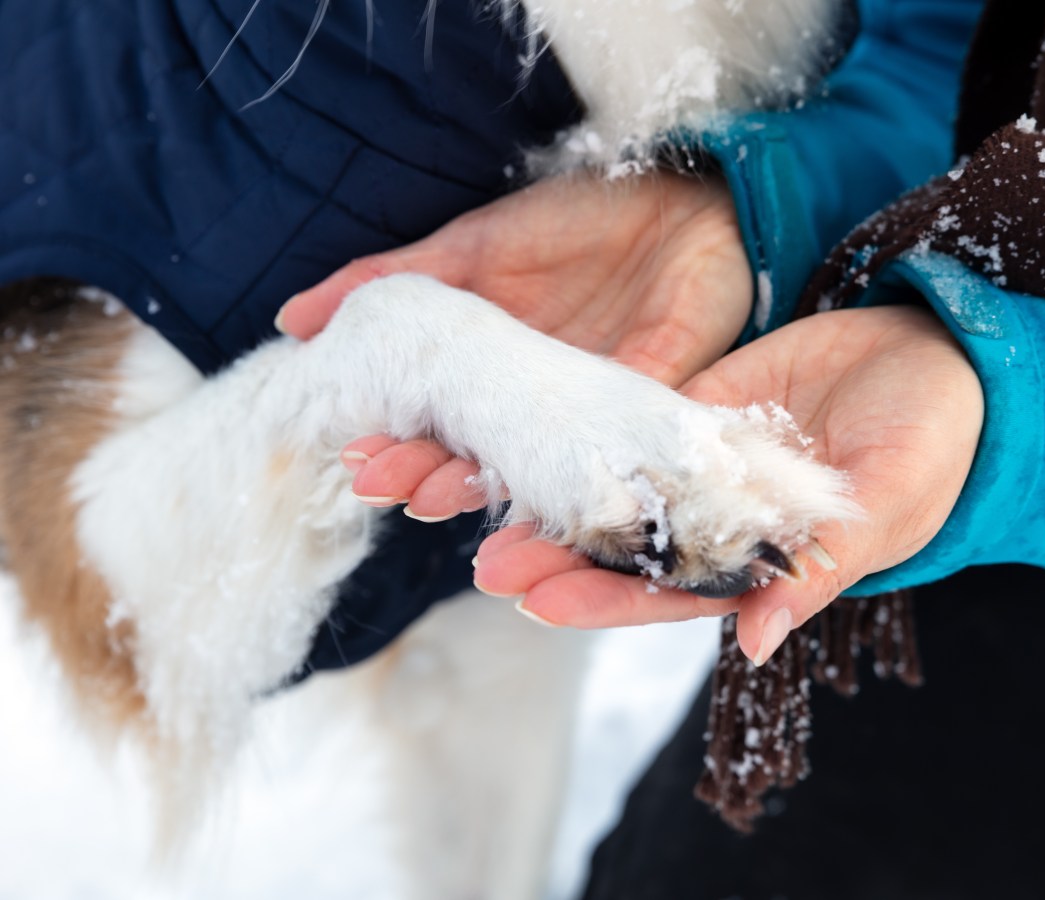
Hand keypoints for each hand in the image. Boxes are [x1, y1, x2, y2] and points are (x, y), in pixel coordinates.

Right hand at [281, 171, 753, 514]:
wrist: (685, 198)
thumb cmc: (579, 221)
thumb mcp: (477, 244)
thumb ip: (396, 279)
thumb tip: (293, 319)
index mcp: (500, 383)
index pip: (441, 434)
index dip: (401, 451)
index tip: (357, 461)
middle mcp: (545, 416)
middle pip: (485, 466)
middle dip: (433, 481)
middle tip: (389, 487)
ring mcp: (601, 420)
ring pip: (545, 476)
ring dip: (497, 499)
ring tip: (446, 504)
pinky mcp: (662, 412)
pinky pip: (624, 459)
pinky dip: (588, 487)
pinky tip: (548, 514)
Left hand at [471, 304, 983, 664]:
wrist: (942, 356)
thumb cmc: (935, 442)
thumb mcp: (884, 507)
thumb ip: (820, 570)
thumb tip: (756, 642)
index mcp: (763, 563)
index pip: (670, 594)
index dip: (606, 602)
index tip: (540, 602)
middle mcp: (721, 523)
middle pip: (625, 550)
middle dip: (556, 558)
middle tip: (485, 562)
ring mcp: (704, 465)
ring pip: (617, 489)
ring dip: (556, 498)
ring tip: (482, 498)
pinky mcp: (697, 408)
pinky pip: (631, 423)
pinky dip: (584, 432)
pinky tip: (529, 431)